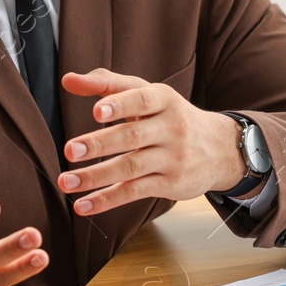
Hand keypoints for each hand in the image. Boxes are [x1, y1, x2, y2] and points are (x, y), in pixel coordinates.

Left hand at [57, 69, 247, 216]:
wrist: (220, 149)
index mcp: (164, 99)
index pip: (141, 100)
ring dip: (96, 176)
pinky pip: (135, 192)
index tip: (96, 110)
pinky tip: (84, 205)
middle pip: (133, 136)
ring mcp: (173, 158)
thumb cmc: (169, 116)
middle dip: (100, 143)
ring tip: (66, 181)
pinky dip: (108, 199)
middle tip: (69, 150)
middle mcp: (171, 128)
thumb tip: (68, 80)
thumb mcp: (147, 94)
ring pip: (131, 168)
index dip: (119, 105)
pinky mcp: (171, 184)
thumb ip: (107, 84)